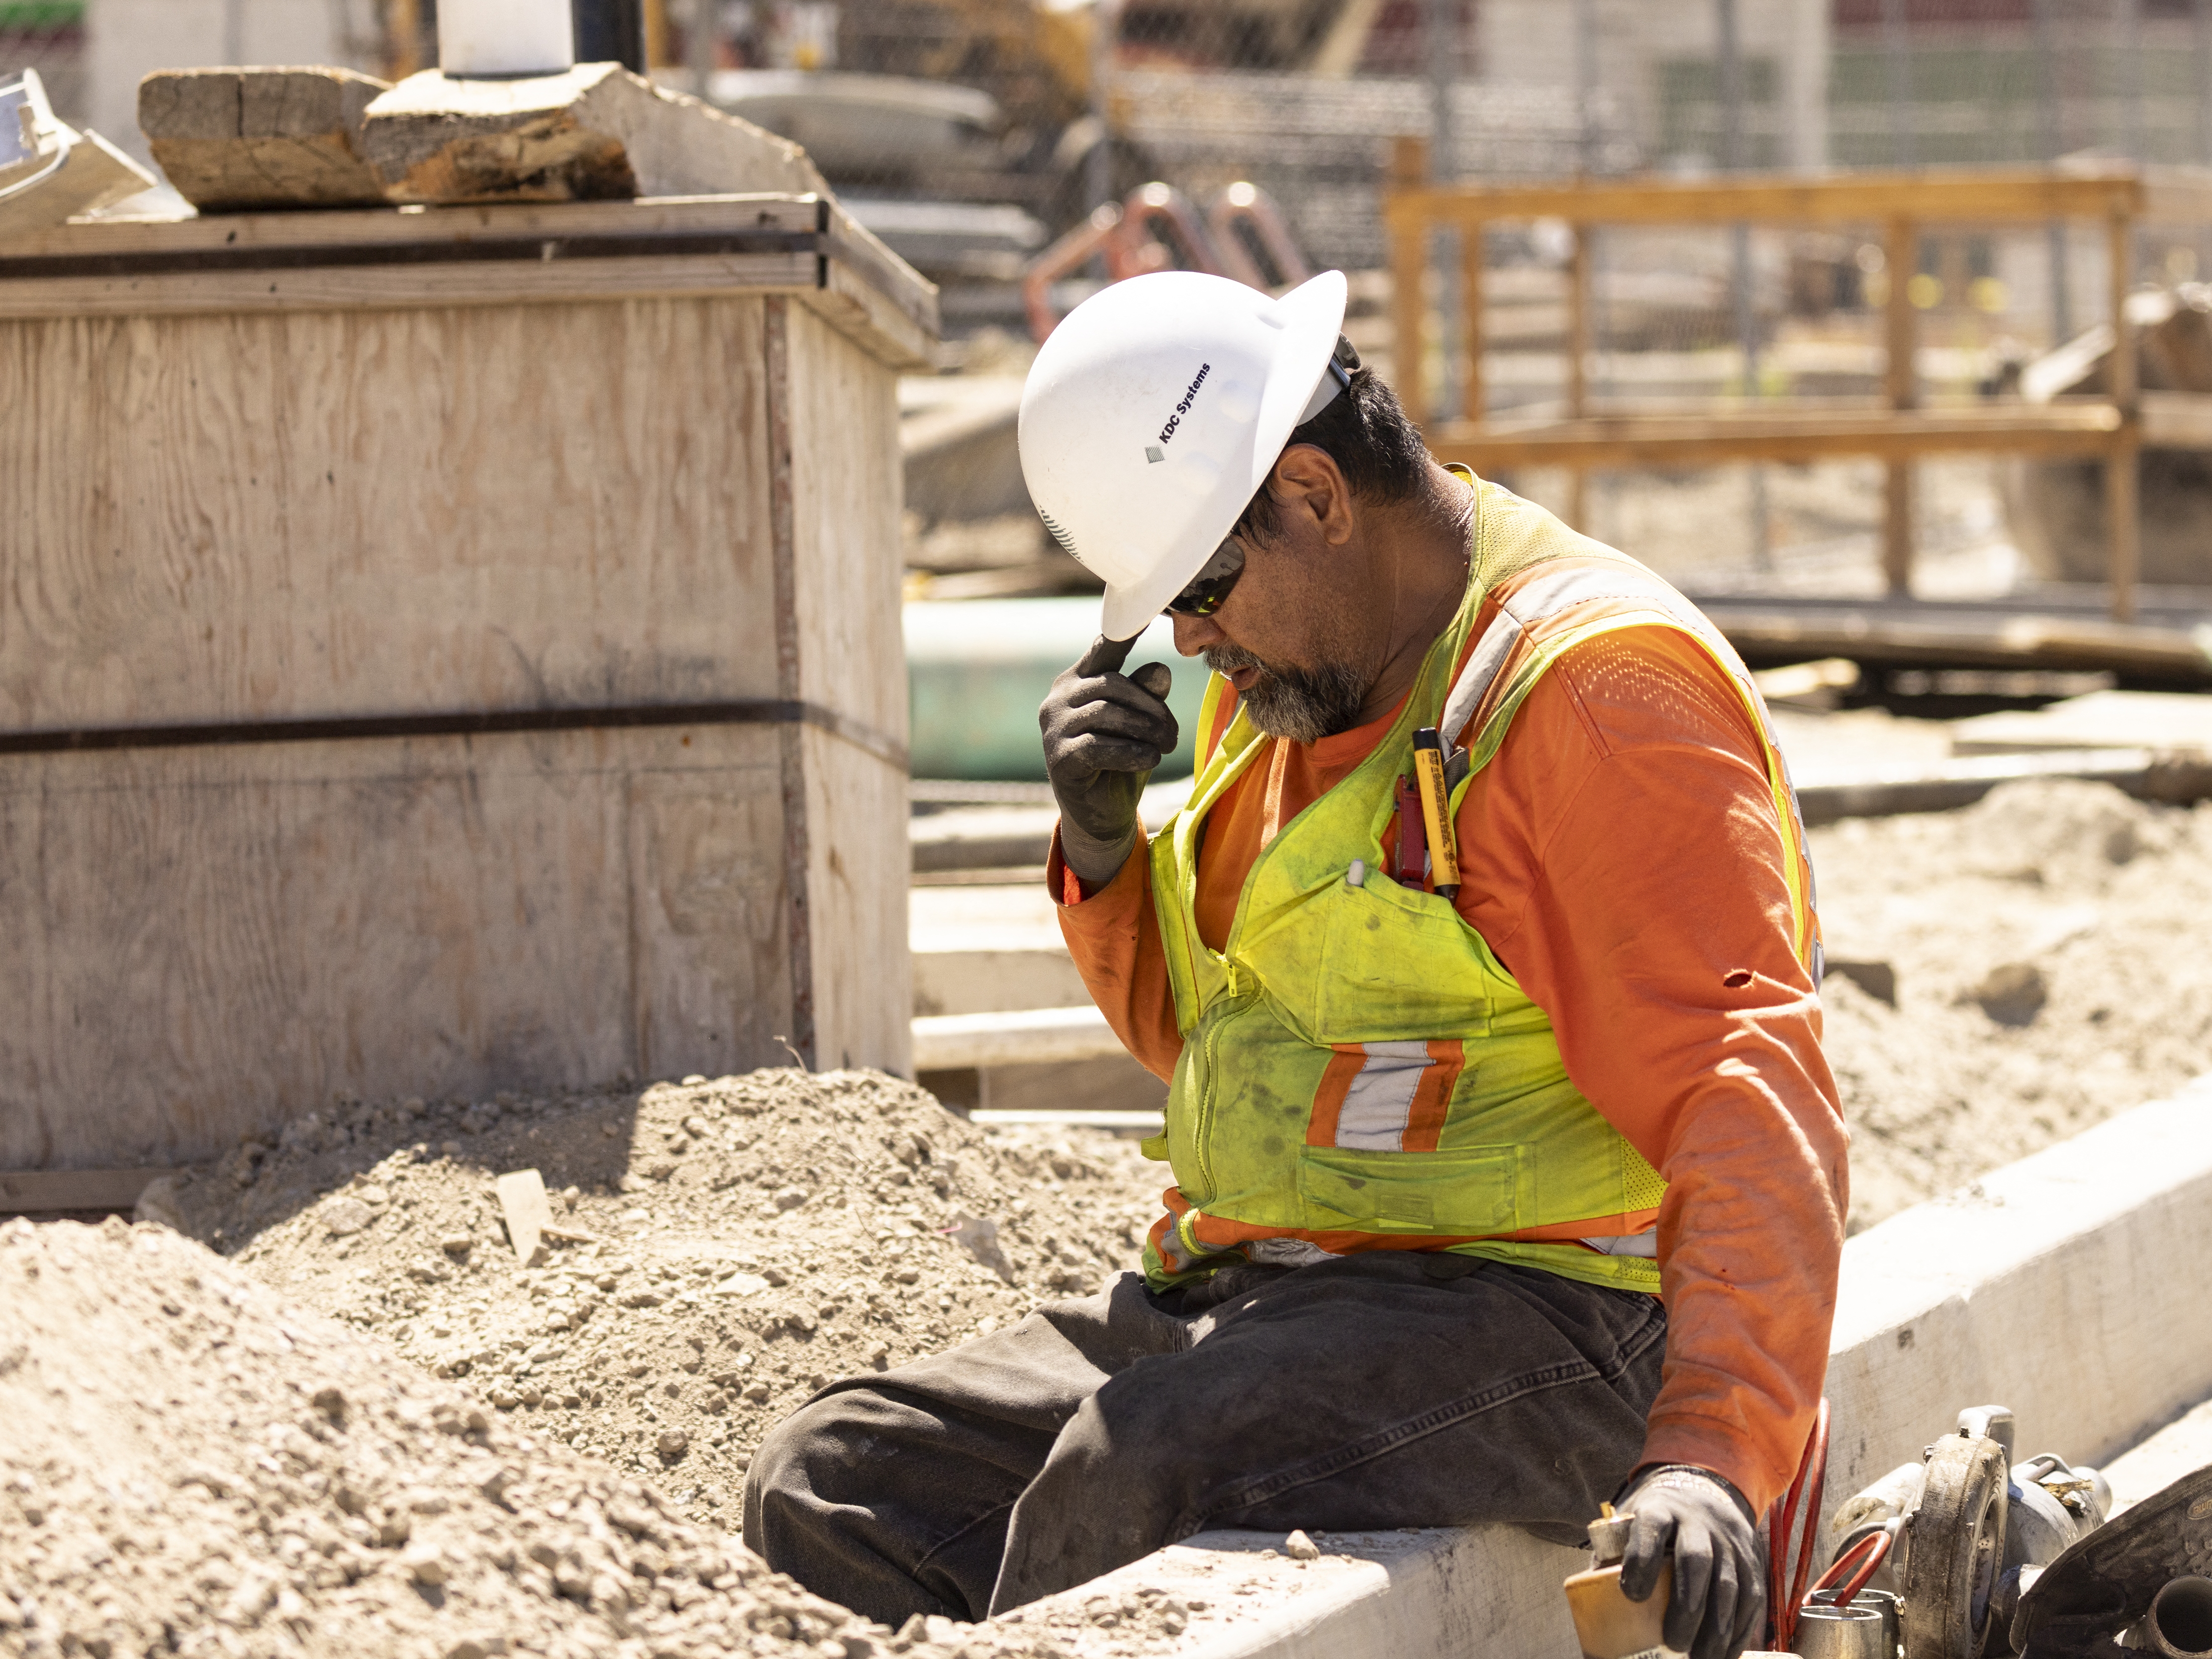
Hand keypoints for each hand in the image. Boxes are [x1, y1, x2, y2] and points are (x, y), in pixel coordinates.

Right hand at [1038, 634, 1176, 888]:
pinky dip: (1132, 752)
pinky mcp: (1059, 759)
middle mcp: (1057, 700)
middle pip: (1111, 684)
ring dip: (1146, 730)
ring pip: (1107, 714)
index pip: (1102, 649)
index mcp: (1076, 682)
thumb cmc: (1122, 762)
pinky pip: (1100, 746)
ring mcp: (1053, 730)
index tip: (1145, 611)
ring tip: (1167, 745)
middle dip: (1150, 707)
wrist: (1102, 817)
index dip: (1124, 631)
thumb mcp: (1141, 725)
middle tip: (1174, 732)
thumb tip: (1160, 670)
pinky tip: (1150, 759)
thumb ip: (1147, 696)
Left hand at [1617, 1465, 1764, 1658]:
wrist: (1703, 1490)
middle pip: (1696, 1560)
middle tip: (1673, 1642)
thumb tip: (1587, 1604)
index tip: (1631, 1595)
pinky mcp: (1752, 1559)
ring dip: (1717, 1627)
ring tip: (1700, 1657)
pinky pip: (1751, 1596)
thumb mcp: (1630, 1523)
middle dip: (1686, 1605)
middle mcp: (1698, 1521)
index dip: (1642, 1559)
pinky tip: (1725, 1652)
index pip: (1651, 1527)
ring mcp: (1729, 1539)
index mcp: (1660, 1509)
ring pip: (1729, 1583)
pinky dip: (1740, 1628)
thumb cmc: (1655, 1521)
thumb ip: (1611, 1556)